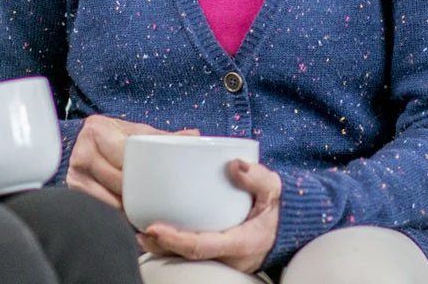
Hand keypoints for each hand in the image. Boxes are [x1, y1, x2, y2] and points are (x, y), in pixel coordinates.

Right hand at [66, 114, 198, 209]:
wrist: (94, 143)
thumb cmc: (120, 139)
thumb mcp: (140, 134)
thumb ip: (164, 138)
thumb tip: (193, 137)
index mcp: (99, 128)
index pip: (123, 155)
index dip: (141, 173)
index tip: (156, 185)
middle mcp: (82, 147)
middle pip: (115, 179)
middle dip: (135, 194)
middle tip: (154, 204)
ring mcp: (74, 169)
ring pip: (105, 196)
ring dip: (124, 206)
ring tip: (142, 212)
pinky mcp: (72, 187)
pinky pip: (95, 204)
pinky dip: (112, 210)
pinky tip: (125, 214)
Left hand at [138, 159, 281, 274]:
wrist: (287, 229)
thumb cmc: (278, 209)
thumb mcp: (275, 190)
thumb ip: (258, 178)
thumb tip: (234, 164)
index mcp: (241, 243)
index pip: (202, 246)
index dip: (175, 240)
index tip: (153, 227)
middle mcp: (228, 259)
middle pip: (186, 257)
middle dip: (160, 246)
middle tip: (140, 229)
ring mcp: (221, 262)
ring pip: (185, 259)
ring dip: (162, 247)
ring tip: (142, 230)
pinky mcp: (216, 258)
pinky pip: (190, 255)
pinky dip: (172, 245)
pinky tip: (156, 232)